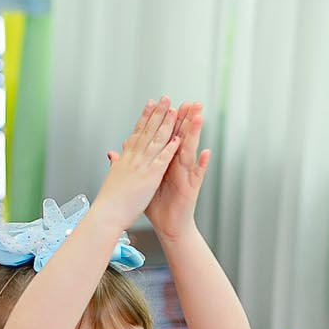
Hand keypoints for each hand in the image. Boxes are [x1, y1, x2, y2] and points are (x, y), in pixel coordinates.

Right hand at [94, 97, 180, 232]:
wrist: (106, 214)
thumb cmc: (109, 201)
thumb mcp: (112, 177)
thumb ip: (115, 163)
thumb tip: (112, 155)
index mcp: (125, 158)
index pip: (137, 132)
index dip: (145, 117)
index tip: (151, 104)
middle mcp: (133, 158)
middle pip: (148, 131)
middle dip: (158, 113)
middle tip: (166, 98)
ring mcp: (141, 166)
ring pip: (156, 141)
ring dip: (166, 125)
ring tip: (175, 111)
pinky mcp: (149, 177)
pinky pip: (162, 160)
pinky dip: (170, 149)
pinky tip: (178, 139)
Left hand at [142, 102, 210, 241]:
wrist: (167, 226)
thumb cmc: (157, 206)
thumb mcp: (142, 181)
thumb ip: (134, 163)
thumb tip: (120, 149)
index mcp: (165, 162)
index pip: (167, 136)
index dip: (167, 119)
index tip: (167, 102)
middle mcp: (178, 165)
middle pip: (182, 138)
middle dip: (186, 120)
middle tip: (191, 102)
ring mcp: (187, 175)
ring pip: (191, 150)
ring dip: (196, 133)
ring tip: (199, 117)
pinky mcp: (192, 187)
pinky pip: (199, 174)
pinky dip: (203, 164)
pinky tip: (207, 152)